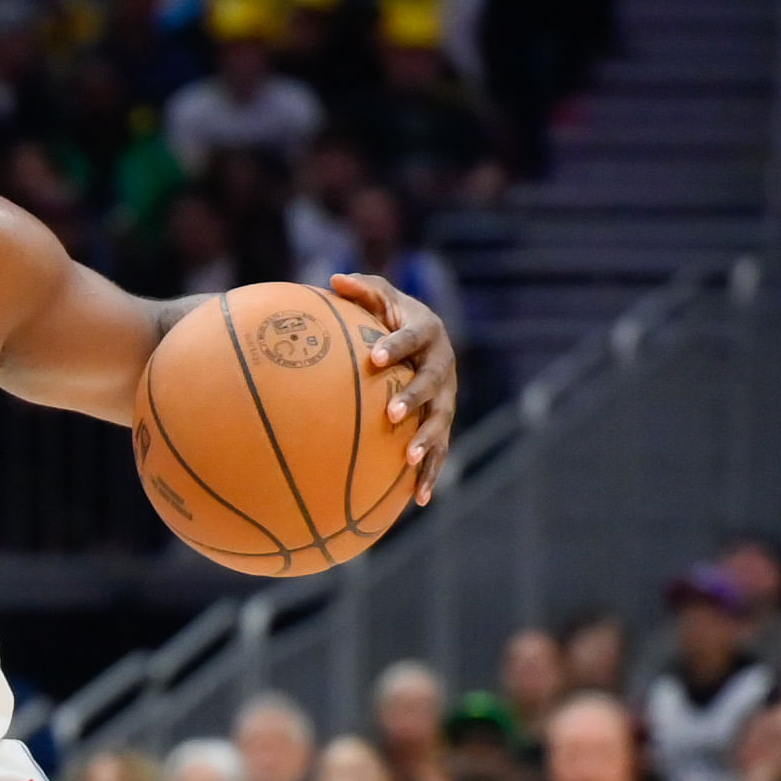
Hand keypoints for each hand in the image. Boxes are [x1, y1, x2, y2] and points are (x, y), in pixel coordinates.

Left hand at [329, 272, 457, 506]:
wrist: (424, 336)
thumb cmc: (390, 315)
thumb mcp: (379, 297)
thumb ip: (362, 290)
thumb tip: (334, 280)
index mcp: (427, 332)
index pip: (412, 338)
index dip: (395, 346)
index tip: (374, 357)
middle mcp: (442, 365)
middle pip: (431, 383)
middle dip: (413, 399)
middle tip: (391, 414)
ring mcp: (445, 396)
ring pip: (440, 421)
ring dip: (427, 441)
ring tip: (409, 460)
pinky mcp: (442, 422)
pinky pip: (440, 451)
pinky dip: (430, 474)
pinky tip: (416, 501)